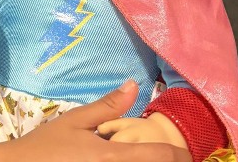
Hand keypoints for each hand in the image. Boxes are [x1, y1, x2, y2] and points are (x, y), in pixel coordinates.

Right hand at [0, 80, 191, 161]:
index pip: (159, 156)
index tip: (191, 154)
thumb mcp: (77, 121)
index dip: (180, 156)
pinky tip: (132, 159)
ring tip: (164, 158)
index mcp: (113, 156)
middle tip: (182, 156)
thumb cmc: (46, 146)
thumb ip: (108, 105)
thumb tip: (134, 84)